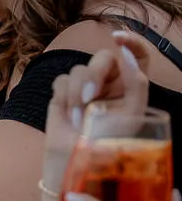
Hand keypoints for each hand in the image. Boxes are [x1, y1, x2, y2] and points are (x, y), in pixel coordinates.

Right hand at [43, 34, 151, 190]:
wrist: (80, 161)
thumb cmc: (111, 143)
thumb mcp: (132, 114)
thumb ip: (135, 82)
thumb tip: (124, 53)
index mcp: (132, 85)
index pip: (138, 54)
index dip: (131, 40)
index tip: (117, 38)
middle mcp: (110, 82)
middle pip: (103, 57)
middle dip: (94, 73)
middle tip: (90, 96)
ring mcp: (86, 85)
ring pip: (79, 68)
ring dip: (78, 93)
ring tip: (79, 118)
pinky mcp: (64, 92)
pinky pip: (61, 80)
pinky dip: (65, 97)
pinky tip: (69, 116)